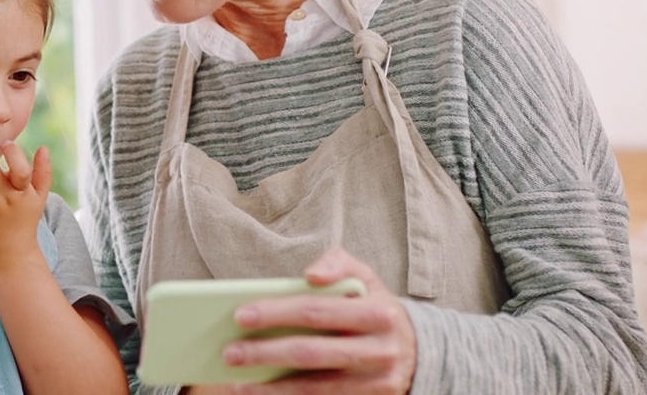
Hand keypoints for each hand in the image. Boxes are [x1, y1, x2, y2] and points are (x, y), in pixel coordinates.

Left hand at [219, 248, 416, 393]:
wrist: (416, 350)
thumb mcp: (366, 277)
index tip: (240, 314)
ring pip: (314, 387)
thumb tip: (311, 274)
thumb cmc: (375, 307)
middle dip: (265, 353)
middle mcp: (380, 350)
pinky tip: (262, 393)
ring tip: (236, 381)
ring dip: (270, 387)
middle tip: (229, 352)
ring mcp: (375, 382)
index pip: (316, 310)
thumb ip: (339, 264)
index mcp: (377, 313)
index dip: (276, 312)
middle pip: (311, 352)